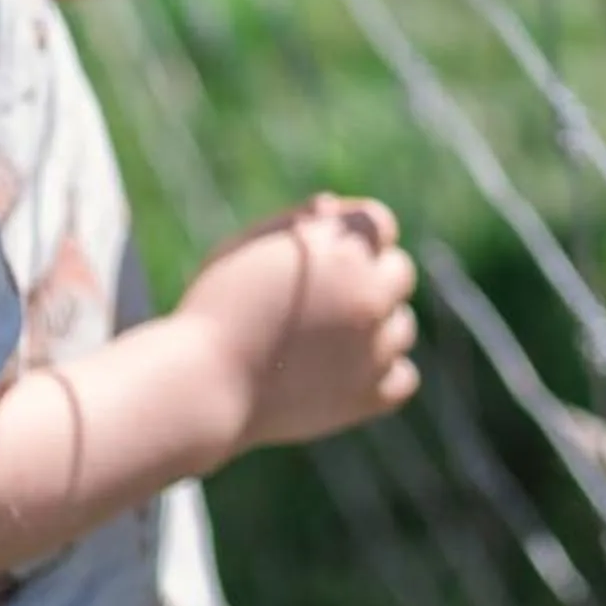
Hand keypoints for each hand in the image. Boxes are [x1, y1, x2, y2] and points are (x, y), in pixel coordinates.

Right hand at [177, 194, 420, 452]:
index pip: (380, 223)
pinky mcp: (370, 396)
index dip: (353, 235)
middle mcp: (369, 293)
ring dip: (376, 328)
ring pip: (402, 326)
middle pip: (399, 272)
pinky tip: (346, 372)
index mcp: (342, 248)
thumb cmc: (215, 309)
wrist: (202, 385)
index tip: (327, 253)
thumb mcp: (247, 246)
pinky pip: (403, 377)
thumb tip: (333, 209)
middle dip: (368, 277)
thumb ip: (298, 221)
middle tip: (323, 298)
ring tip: (324, 340)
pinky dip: (381, 375)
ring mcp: (375, 348)